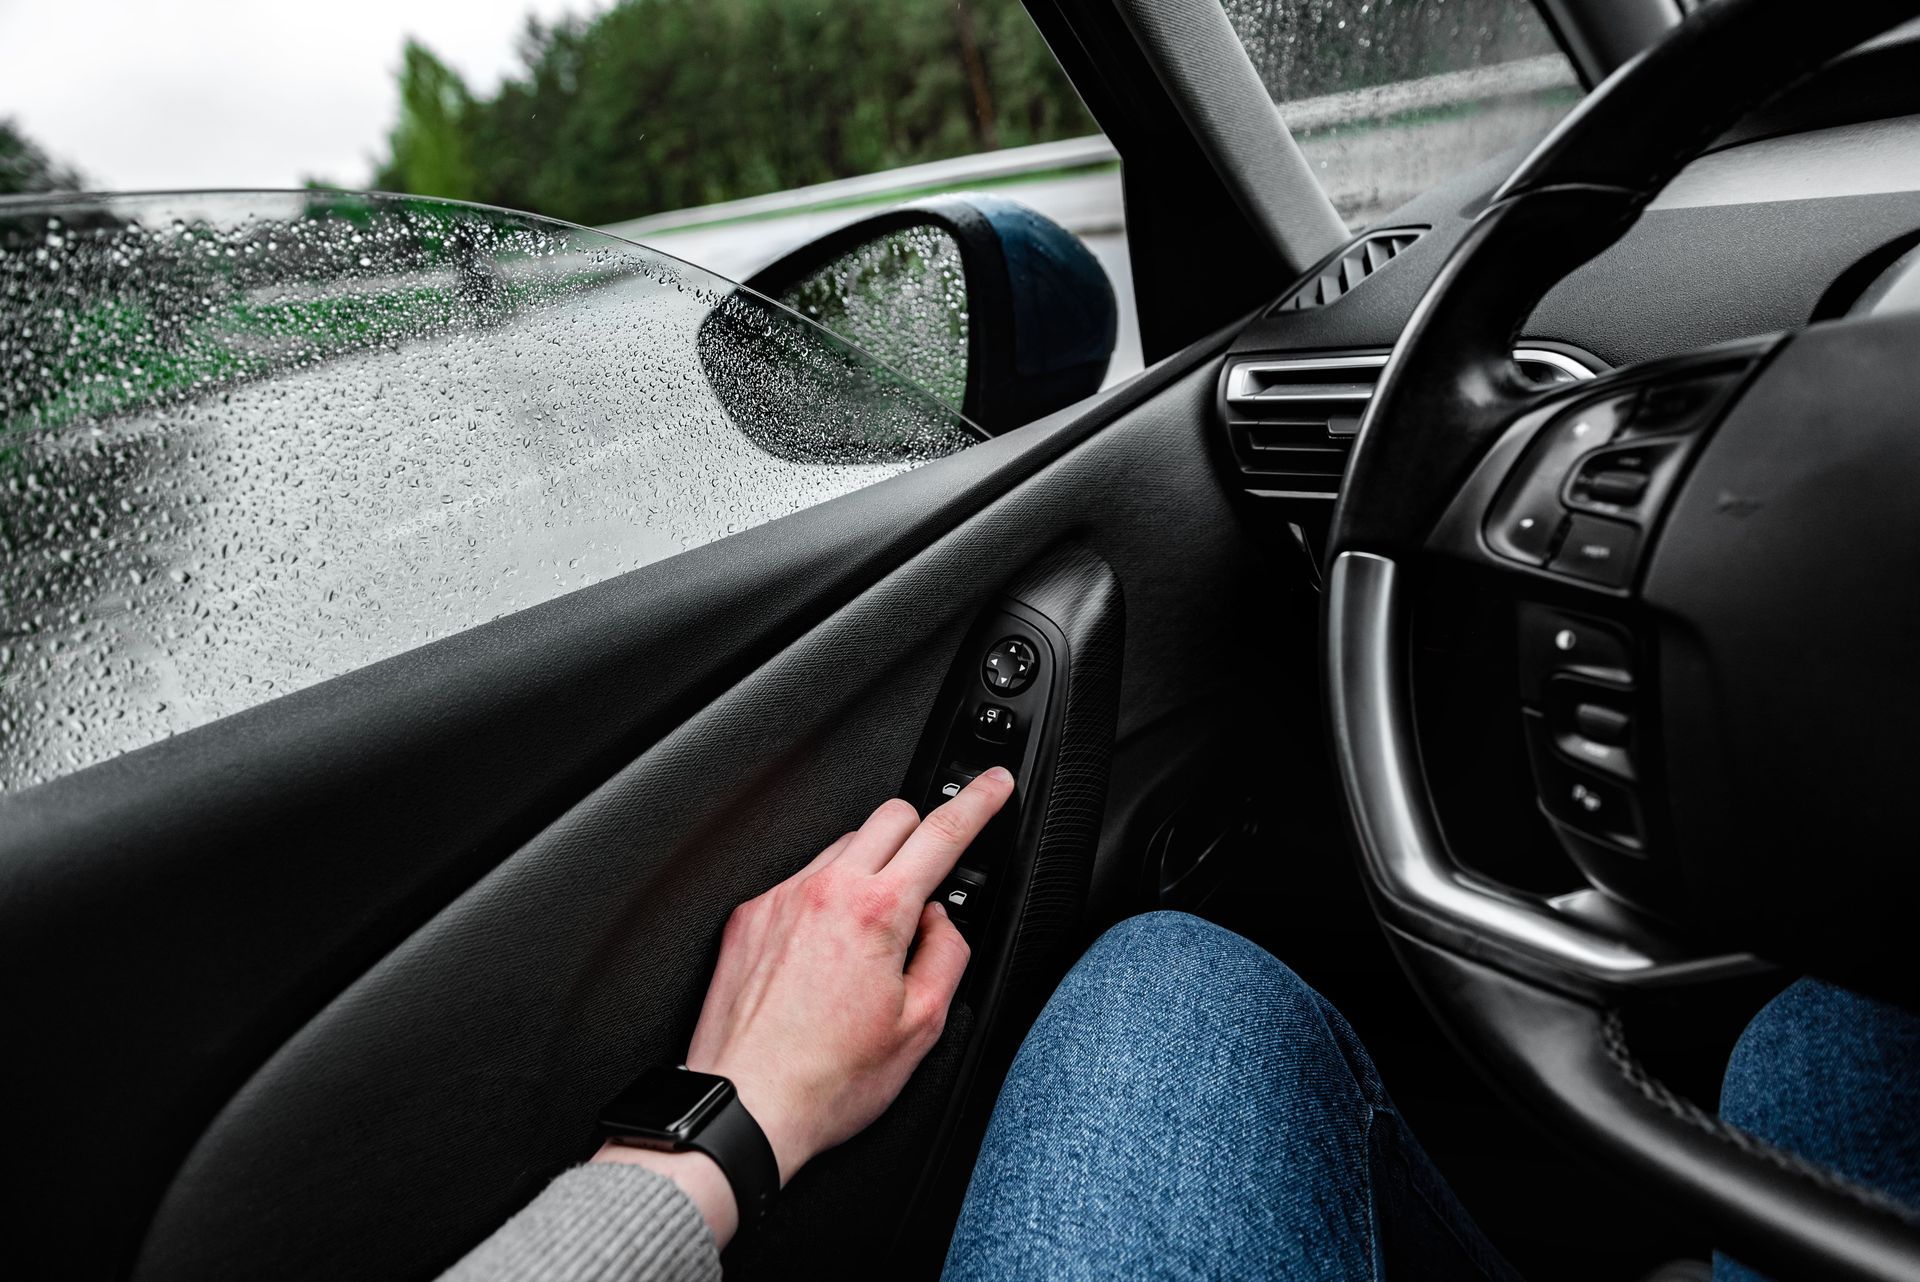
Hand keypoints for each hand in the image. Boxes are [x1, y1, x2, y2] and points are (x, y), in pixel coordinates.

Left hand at [594, 766, 1013, 1244]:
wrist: (746, 1106)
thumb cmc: (827, 1080)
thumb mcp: (922, 1025)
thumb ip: (949, 953)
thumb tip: (943, 921)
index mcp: (877, 912)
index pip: (942, 832)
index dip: (978, 801)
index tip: (994, 784)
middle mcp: (825, 891)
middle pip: (890, 815)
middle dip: (922, 831)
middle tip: (931, 874)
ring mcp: (781, 899)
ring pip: (842, 847)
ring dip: (868, 870)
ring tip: (869, 939)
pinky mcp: (748, 917)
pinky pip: (800, 882)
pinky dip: (824, 901)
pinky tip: (824, 956)